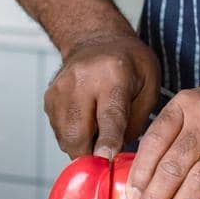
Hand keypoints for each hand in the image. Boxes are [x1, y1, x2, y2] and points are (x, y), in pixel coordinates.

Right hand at [45, 34, 160, 159]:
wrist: (96, 39)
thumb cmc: (130, 62)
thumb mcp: (150, 83)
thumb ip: (138, 118)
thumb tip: (119, 153)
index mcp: (113, 75)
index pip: (109, 115)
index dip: (107, 140)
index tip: (107, 159)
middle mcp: (81, 81)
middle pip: (78, 133)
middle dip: (91, 155)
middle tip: (108, 158)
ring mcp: (60, 90)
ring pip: (66, 137)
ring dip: (83, 146)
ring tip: (100, 130)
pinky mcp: (49, 99)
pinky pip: (59, 132)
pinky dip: (74, 136)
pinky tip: (88, 121)